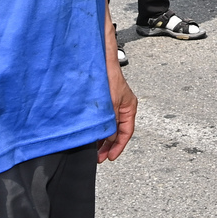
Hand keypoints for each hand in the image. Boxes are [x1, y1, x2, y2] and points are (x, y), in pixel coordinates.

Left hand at [98, 28, 137, 162]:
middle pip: (116, 131)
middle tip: (98, 157)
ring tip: (92, 149)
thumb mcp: (111, 105)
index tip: (109, 157)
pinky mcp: (101, 101)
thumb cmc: (108, 78)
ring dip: (101, 138)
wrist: (99, 60)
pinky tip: (88, 134)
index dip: (118, 147)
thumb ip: (110, 123)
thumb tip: (106, 138)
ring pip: (108, 126)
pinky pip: (100, 119)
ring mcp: (111, 104)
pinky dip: (95, 128)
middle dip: (108, 145)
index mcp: (128, 107)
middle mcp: (121, 106)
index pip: (126, 132)